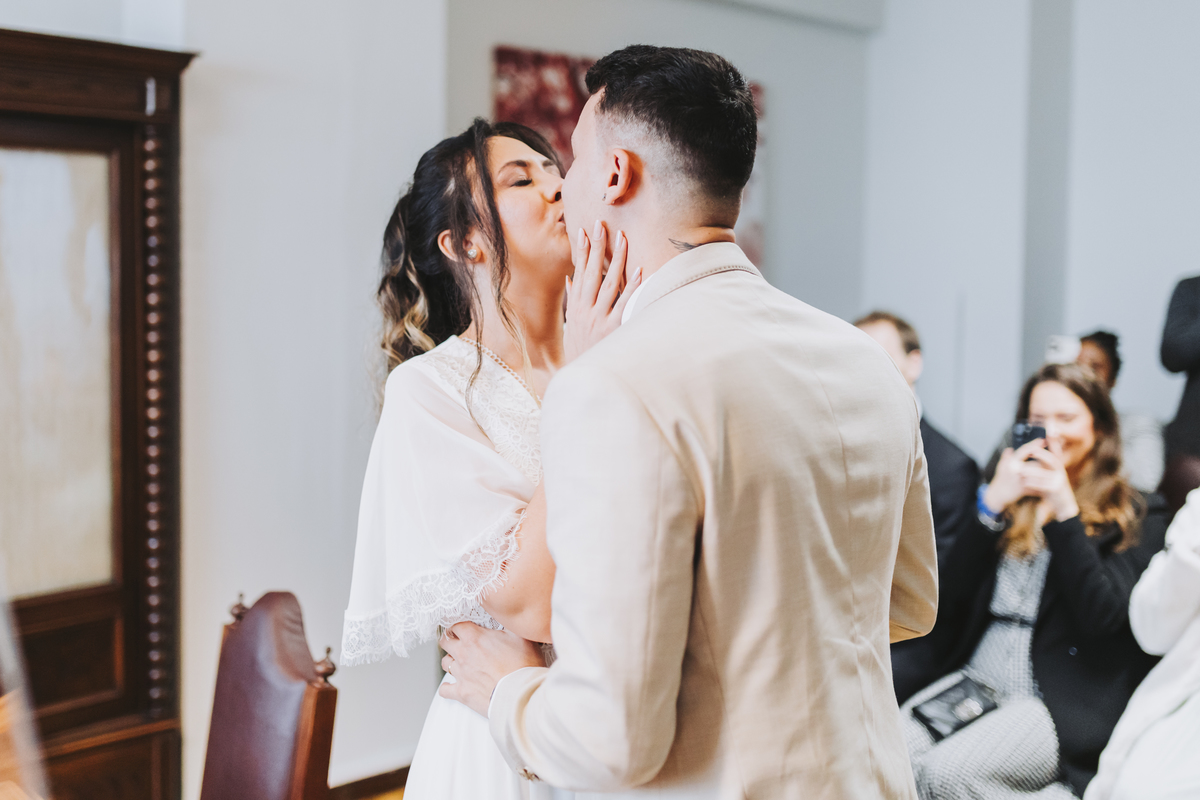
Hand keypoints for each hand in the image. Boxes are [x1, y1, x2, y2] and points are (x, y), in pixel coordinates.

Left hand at [438, 622, 545, 716]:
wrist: (521, 694)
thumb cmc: (523, 665)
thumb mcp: (521, 636)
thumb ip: (509, 624)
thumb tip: (507, 617)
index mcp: (474, 637)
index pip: (456, 625)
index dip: (458, 625)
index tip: (463, 627)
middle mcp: (463, 654)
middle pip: (445, 642)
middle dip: (450, 639)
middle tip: (458, 641)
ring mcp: (460, 674)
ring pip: (445, 663)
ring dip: (451, 661)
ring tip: (460, 662)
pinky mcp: (461, 693)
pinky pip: (444, 689)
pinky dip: (447, 687)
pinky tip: (454, 686)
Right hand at [563, 220, 641, 361]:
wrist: (580, 377)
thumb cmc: (579, 350)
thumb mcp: (571, 325)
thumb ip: (572, 299)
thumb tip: (570, 277)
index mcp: (576, 307)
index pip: (579, 272)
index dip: (581, 251)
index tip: (583, 230)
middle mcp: (586, 310)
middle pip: (592, 272)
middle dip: (597, 247)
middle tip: (602, 224)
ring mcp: (599, 319)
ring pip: (609, 284)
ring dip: (616, 260)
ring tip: (622, 239)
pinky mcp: (612, 329)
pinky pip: (625, 305)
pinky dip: (633, 287)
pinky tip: (641, 271)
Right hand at [984, 440, 1047, 512]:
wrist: (997, 495)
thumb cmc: (1000, 479)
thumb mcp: (1001, 466)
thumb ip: (1006, 457)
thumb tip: (1010, 449)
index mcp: (1011, 462)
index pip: (1025, 449)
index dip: (1035, 444)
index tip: (1044, 440)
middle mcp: (1016, 469)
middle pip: (1035, 461)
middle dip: (1044, 458)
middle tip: (1053, 454)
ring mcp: (1020, 479)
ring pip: (1037, 473)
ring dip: (1045, 471)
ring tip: (1052, 467)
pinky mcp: (1023, 489)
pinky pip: (1036, 485)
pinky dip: (1041, 484)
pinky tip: (1048, 482)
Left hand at [1020, 447, 1079, 523]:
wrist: (1063, 505)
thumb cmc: (1052, 488)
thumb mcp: (1049, 474)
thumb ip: (1042, 464)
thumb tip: (1030, 450)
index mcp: (1058, 466)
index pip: (1056, 450)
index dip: (1054, 441)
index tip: (1048, 431)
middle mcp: (1060, 471)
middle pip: (1052, 459)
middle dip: (1041, 454)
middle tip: (1029, 451)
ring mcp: (1060, 481)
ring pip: (1045, 473)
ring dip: (1032, 471)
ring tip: (1020, 470)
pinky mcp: (1057, 490)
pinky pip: (1044, 485)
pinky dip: (1033, 483)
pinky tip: (1025, 482)